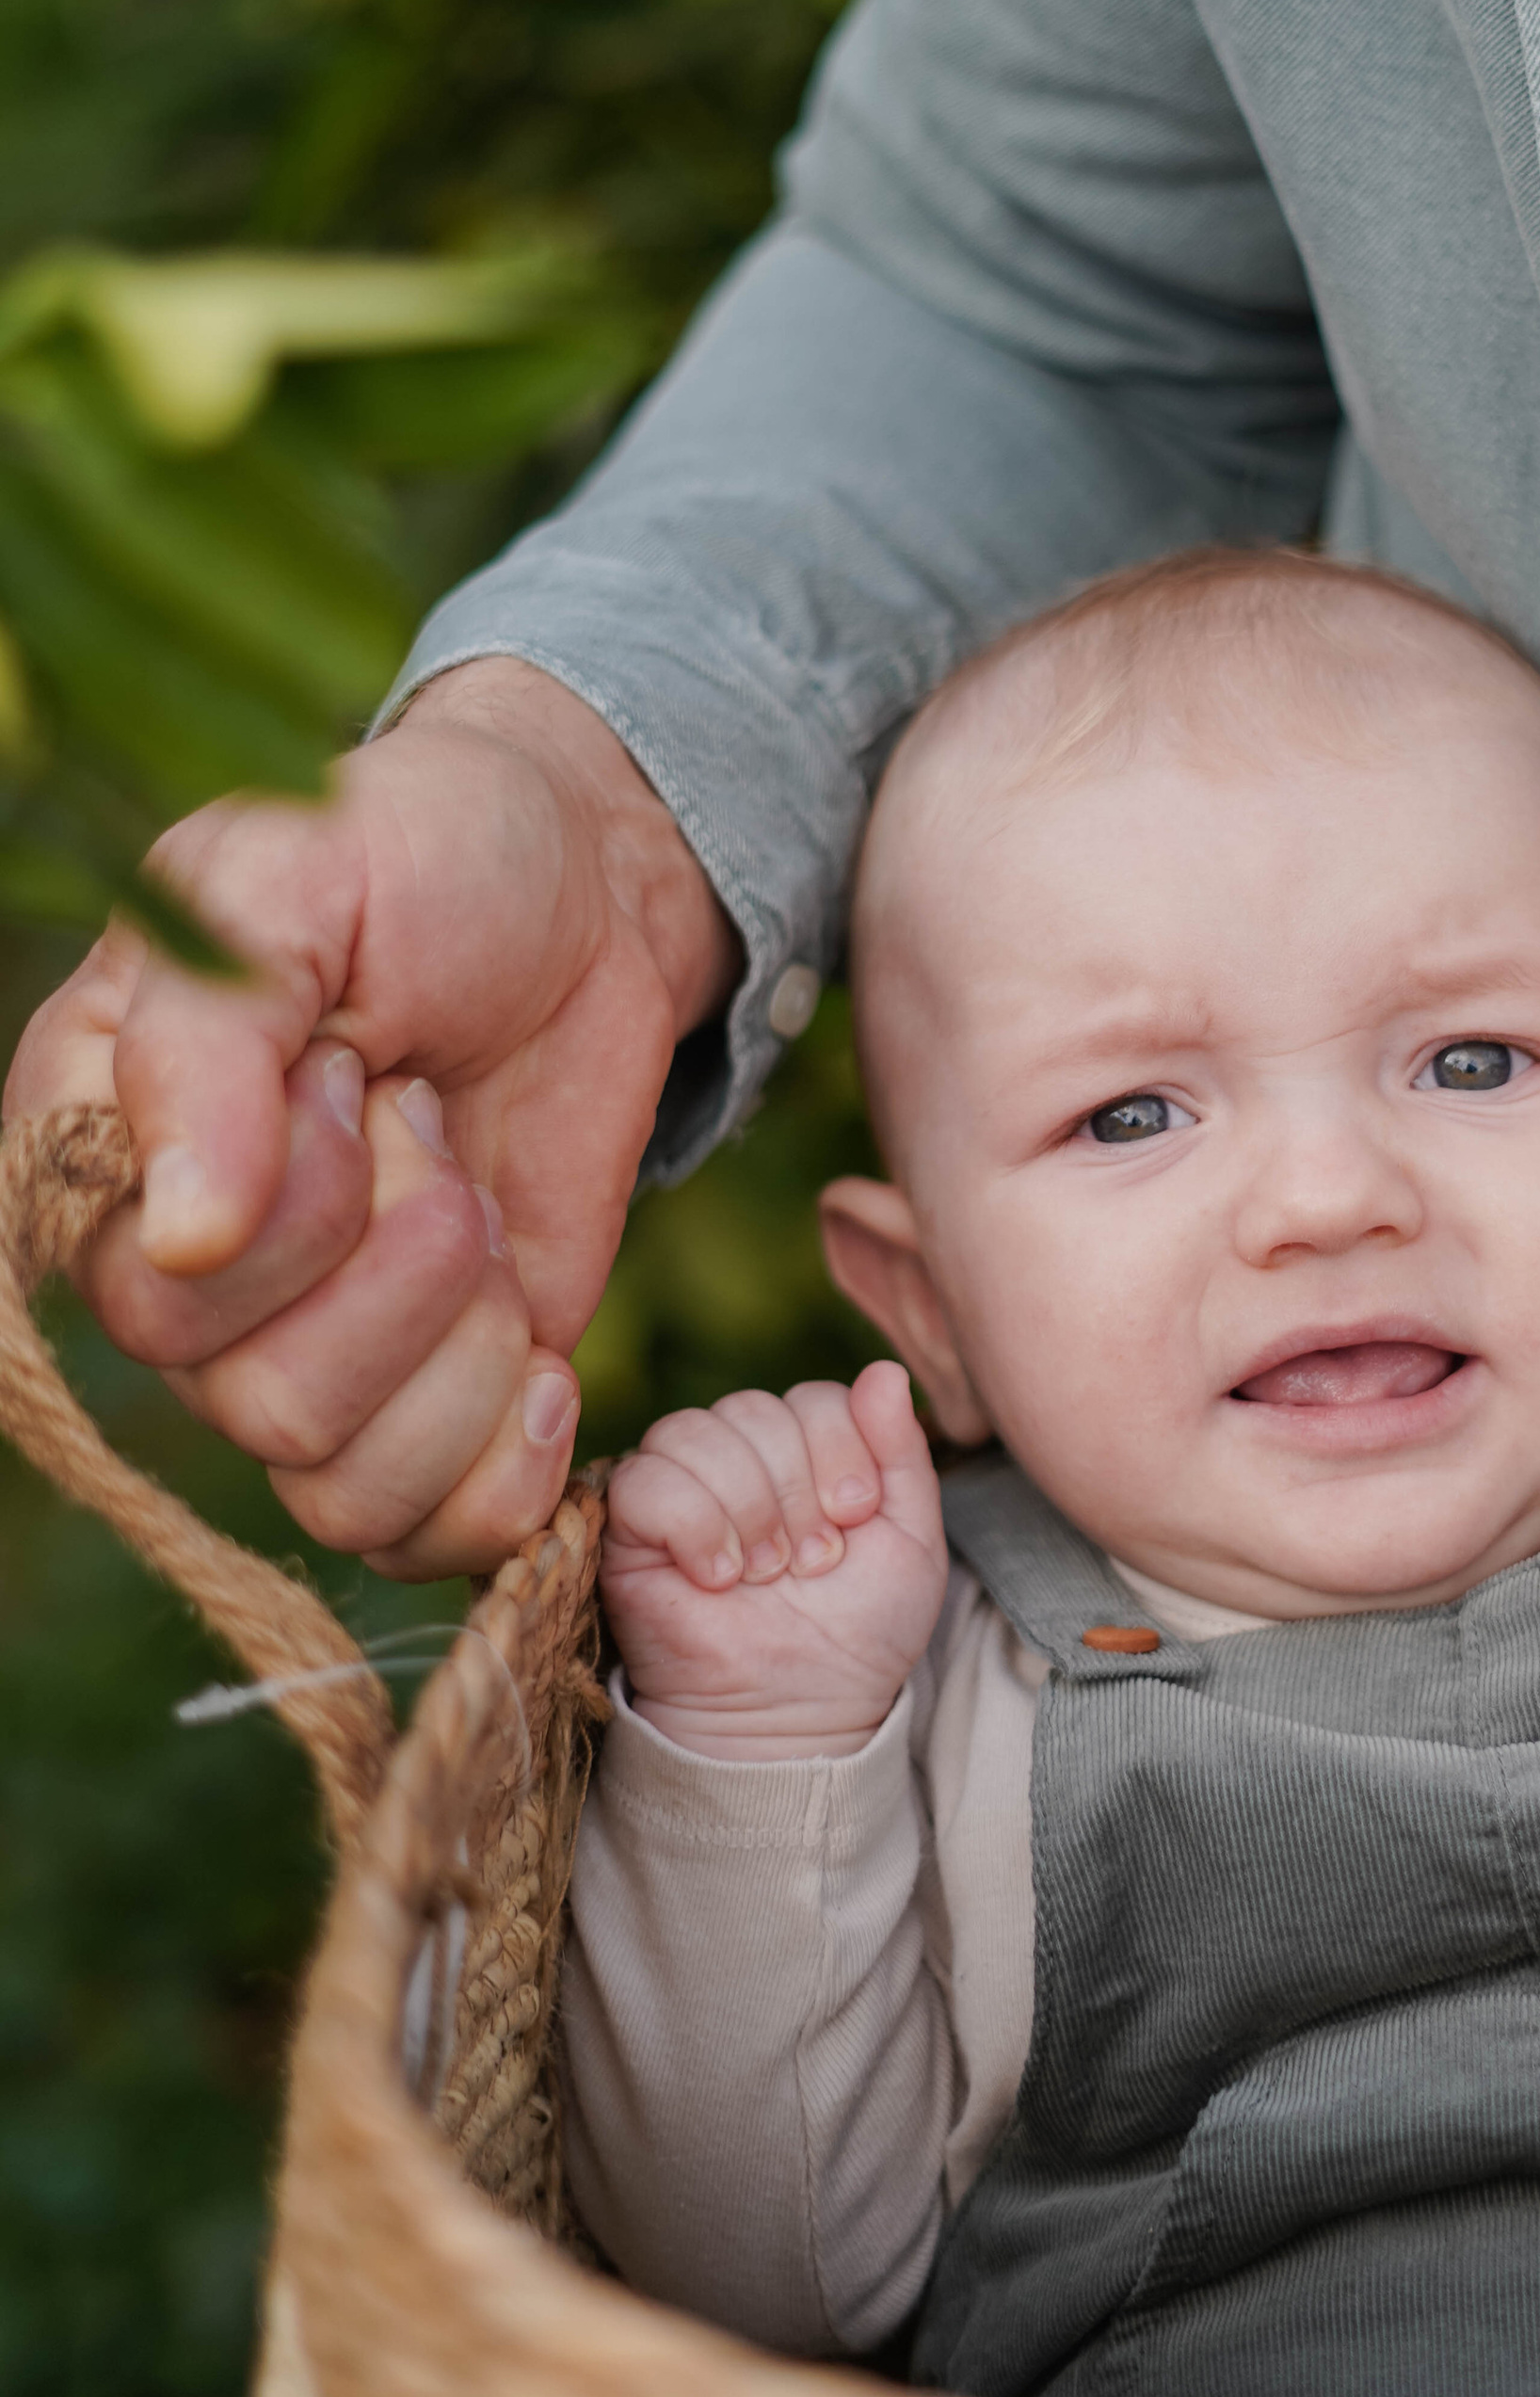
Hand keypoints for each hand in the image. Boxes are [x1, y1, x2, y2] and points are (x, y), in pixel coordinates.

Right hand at [3, 658, 738, 1575]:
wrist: (585, 889)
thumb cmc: (417, 857)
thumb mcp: (292, 880)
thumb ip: (211, 1043)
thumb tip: (186, 1236)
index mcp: (98, 1154)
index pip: (149, 1294)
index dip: (297, 1208)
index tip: (360, 1066)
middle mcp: (177, 1281)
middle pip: (255, 1400)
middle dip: (403, 1255)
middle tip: (430, 1116)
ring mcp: (302, 1357)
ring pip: (341, 1484)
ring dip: (463, 1351)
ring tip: (479, 1210)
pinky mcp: (430, 1406)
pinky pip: (434, 1538)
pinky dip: (513, 1472)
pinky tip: (547, 1360)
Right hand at [601, 1362, 947, 1758]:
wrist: (800, 1716)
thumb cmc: (858, 1635)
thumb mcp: (910, 1540)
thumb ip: (902, 1450)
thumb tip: (885, 1369)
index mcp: (802, 1450)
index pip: (815, 1396)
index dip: (841, 1451)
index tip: (855, 1521)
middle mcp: (737, 1458)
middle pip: (755, 1408)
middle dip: (794, 1489)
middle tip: (809, 1564)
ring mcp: (679, 1489)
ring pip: (695, 1432)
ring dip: (746, 1508)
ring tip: (765, 1574)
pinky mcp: (628, 1532)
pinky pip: (644, 1480)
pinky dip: (693, 1524)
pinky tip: (719, 1577)